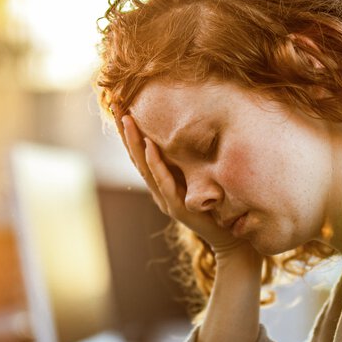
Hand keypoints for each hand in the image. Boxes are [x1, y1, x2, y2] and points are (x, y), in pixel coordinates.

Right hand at [118, 114, 246, 253]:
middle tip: (113, 103)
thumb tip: (187, 133)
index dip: (128, 129)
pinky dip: (155, 163)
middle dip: (124, 129)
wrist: (229, 238)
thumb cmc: (215, 207)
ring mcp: (165, 199)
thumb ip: (187, 163)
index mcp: (160, 182)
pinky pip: (164, 181)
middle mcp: (158, 189)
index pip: (140, 151)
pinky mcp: (178, 207)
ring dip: (134, 142)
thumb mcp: (198, 179)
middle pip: (136, 155)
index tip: (118, 104)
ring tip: (126, 119)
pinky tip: (149, 145)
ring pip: (145, 167)